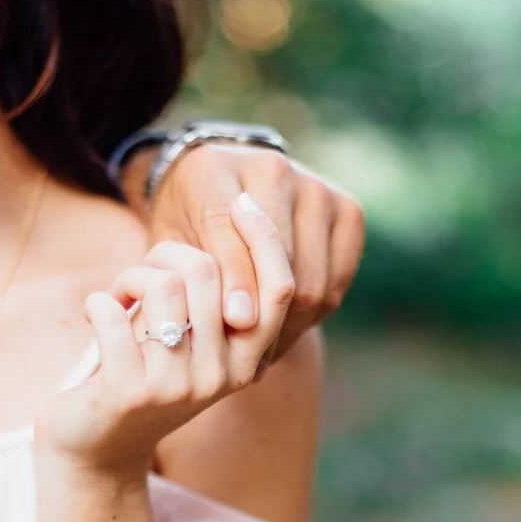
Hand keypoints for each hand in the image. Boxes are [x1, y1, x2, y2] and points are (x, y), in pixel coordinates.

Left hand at [35, 203, 293, 479]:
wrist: (95, 449)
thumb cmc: (143, 375)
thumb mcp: (192, 339)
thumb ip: (218, 297)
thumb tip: (243, 218)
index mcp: (248, 362)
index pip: (279, 289)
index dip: (263, 238)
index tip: (238, 201)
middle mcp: (221, 378)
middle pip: (208, 273)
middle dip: (165, 254)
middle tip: (141, 273)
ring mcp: (177, 388)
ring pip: (163, 286)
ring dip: (130, 277)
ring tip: (118, 297)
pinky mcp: (130, 393)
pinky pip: (112, 314)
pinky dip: (98, 302)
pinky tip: (95, 315)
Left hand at [125, 143, 364, 360]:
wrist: (224, 188)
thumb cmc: (188, 225)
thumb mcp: (174, 246)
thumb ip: (199, 277)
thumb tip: (244, 321)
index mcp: (213, 169)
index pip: (228, 235)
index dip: (234, 284)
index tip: (234, 325)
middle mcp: (272, 168)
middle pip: (281, 265)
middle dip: (266, 317)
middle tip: (248, 353)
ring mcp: (315, 187)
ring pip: (313, 279)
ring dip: (291, 322)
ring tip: (264, 345)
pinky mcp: (347, 210)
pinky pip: (337, 280)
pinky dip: (316, 310)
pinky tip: (288, 322)